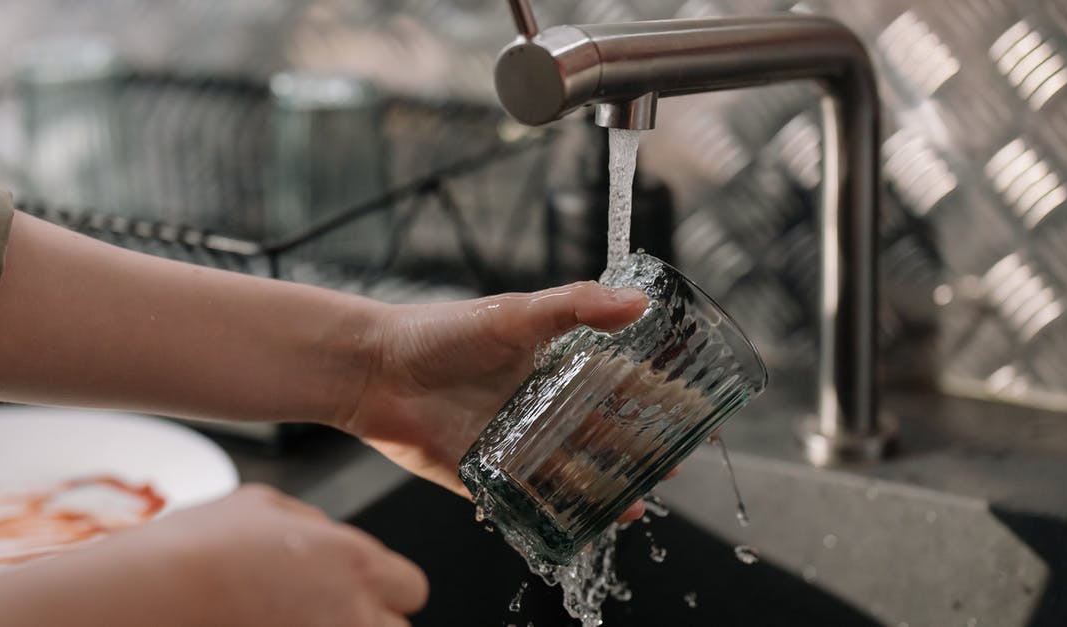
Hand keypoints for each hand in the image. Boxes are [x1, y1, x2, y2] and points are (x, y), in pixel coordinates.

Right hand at [0, 485, 426, 626]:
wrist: (148, 597)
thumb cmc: (198, 548)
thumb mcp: (264, 503)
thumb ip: (314, 522)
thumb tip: (328, 534)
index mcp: (355, 562)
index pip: (412, 586)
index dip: (384, 586)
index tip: (363, 587)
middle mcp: (350, 615)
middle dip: (368, 620)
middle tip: (326, 610)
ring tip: (292, 618)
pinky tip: (267, 624)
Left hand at [343, 281, 650, 519]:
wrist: (374, 370)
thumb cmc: (439, 332)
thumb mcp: (513, 313)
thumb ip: (576, 306)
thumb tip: (639, 303)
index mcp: (551, 365)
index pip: (616, 382)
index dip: (654, 395)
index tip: (693, 407)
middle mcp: (539, 406)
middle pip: (603, 433)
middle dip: (641, 451)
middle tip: (676, 464)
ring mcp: (516, 444)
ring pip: (574, 472)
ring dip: (608, 487)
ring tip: (641, 501)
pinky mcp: (488, 477)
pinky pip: (531, 502)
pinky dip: (561, 515)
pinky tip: (587, 524)